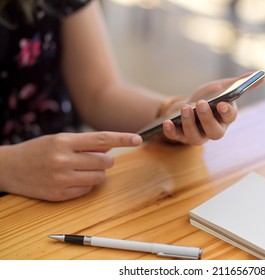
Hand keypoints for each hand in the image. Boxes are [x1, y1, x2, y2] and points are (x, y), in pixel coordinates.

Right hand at [0, 132, 141, 200]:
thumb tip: (110, 145)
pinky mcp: (59, 194)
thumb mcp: (59, 139)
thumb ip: (85, 143)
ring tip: (81, 169)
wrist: (8, 168)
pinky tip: (72, 179)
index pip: (101, 139)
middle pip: (105, 161)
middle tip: (96, 159)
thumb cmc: (37, 150)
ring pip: (99, 177)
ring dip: (97, 173)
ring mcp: (61, 178)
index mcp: (64, 141)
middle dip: (106, 160)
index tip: (138, 139)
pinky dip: (86, 185)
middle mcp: (63, 159)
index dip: (122, 138)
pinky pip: (87, 190)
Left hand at [161, 75, 250, 144]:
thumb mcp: (220, 87)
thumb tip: (261, 75)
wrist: (186, 106)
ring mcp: (197, 136)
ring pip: (196, 138)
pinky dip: (171, 132)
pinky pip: (176, 138)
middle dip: (207, 118)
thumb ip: (238, 83)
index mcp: (225, 118)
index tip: (223, 104)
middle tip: (200, 104)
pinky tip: (167, 122)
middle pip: (215, 132)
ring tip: (185, 108)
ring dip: (190, 124)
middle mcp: (213, 130)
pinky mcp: (181, 137)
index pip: (230, 118)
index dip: (227, 112)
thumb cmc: (207, 97)